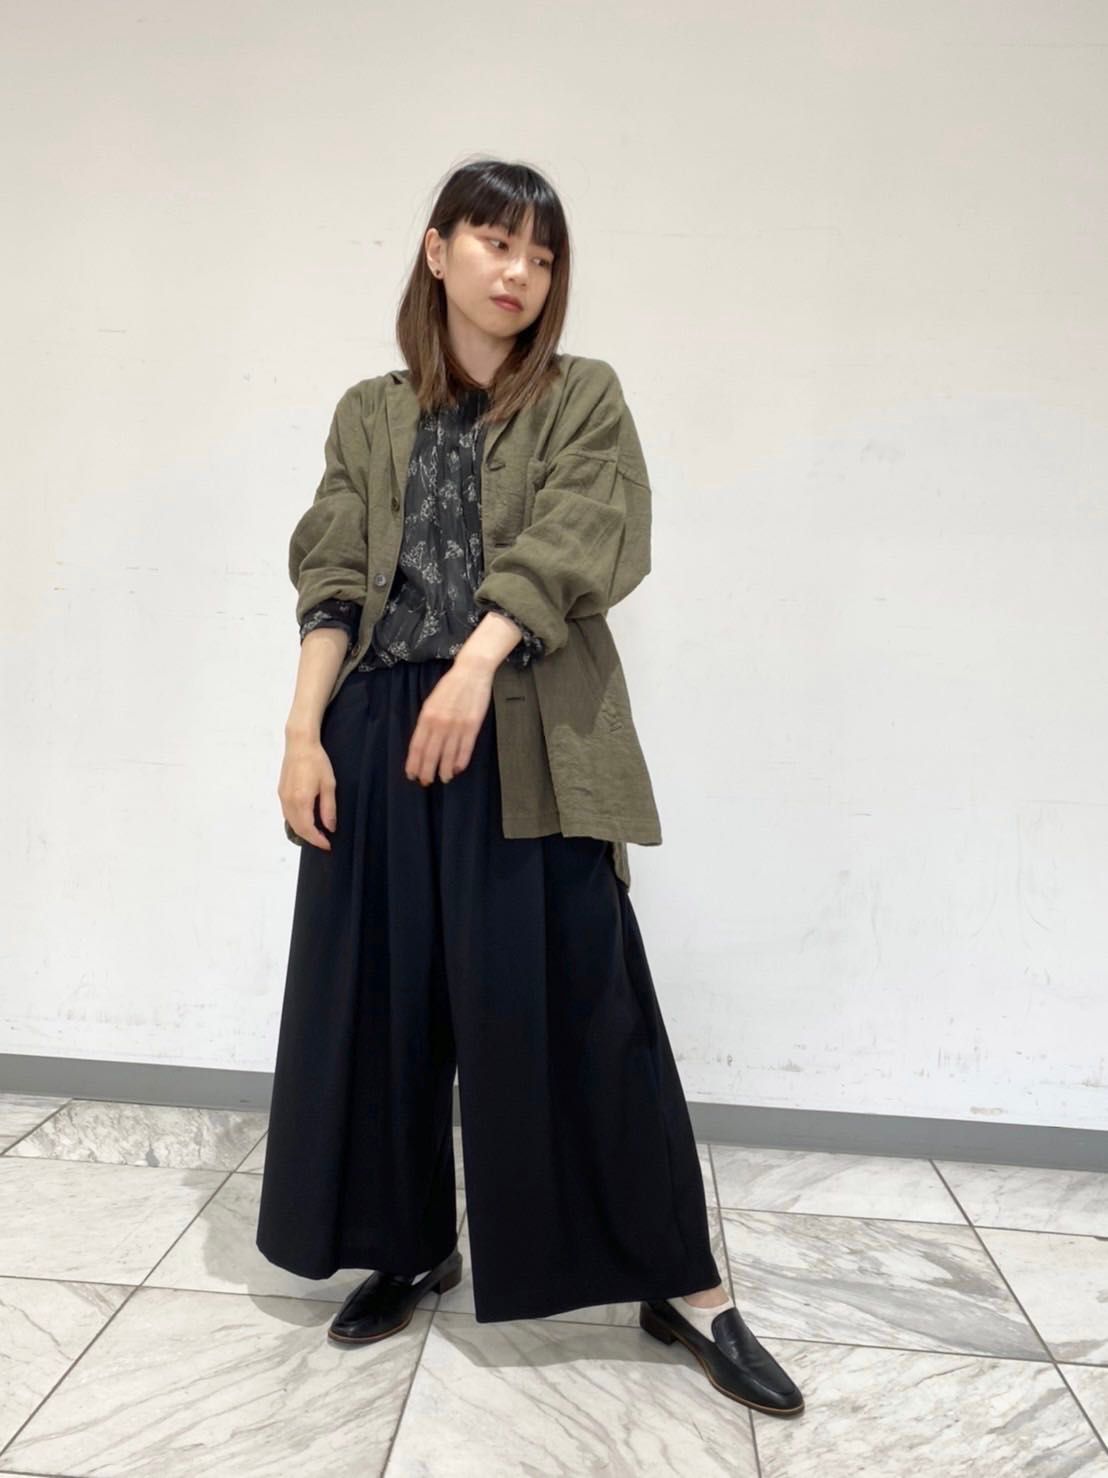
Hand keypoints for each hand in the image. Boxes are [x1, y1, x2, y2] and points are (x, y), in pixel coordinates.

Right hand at [278, 738, 337, 850]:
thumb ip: (328, 808)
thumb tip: (329, 828)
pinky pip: (287, 814)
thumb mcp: (329, 785)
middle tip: (324, 842)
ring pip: (290, 822)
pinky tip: (306, 821)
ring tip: (317, 834)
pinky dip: (296, 822)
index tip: (328, 845)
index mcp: (301, 801)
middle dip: (310, 838)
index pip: (308, 829)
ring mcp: (282, 797)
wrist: (299, 744)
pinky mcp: (281, 792)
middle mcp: (288, 801)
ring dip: (302, 831)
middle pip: (297, 828)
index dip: (317, 840)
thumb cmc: (317, 762)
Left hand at [405, 656, 493, 784]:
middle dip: (427, 771)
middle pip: (430, 754)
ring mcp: (457, 726)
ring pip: (448, 755)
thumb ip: (427, 722)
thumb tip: (423, 743)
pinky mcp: (472, 726)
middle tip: (425, 782)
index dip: (413, 762)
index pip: (417, 746)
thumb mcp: (431, 701)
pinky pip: (465, 749)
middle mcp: (440, 723)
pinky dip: (460, 761)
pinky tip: (457, 769)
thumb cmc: (450, 686)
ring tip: (443, 778)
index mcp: (427, 716)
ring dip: (444, 770)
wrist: (471, 672)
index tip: (411, 774)